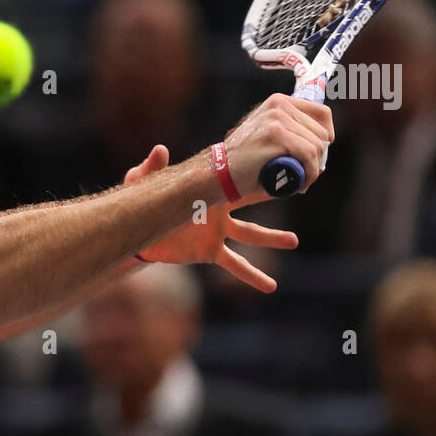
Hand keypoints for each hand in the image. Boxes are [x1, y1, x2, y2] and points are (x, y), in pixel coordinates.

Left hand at [123, 145, 298, 292]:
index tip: (280, 164)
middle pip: (252, 201)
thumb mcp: (142, 182)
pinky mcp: (209, 251)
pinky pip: (235, 264)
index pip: (235, 178)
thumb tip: (160, 149)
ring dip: (272, 238)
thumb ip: (151, 167)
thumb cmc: (140, 199)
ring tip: (294, 241)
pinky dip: (252, 275)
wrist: (136, 230)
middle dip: (273, 195)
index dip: (256, 172)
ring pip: (250, 235)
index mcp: (206, 188)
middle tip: (299, 188)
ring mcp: (216, 231)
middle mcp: (217, 208)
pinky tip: (270, 286)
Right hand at [222, 93, 335, 196]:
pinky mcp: (275, 135)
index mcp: (279, 102)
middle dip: (319, 158)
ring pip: (317, 146)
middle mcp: (279, 105)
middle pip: (321, 133)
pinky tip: (300, 183)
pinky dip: (309, 172)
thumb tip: (324, 141)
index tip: (319, 155)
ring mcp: (276, 119)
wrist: (218, 171)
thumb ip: (291, 129)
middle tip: (305, 174)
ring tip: (300, 181)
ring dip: (314, 169)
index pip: (322, 113)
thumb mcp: (269, 135)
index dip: (327, 136)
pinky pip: (308, 155)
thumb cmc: (246, 160)